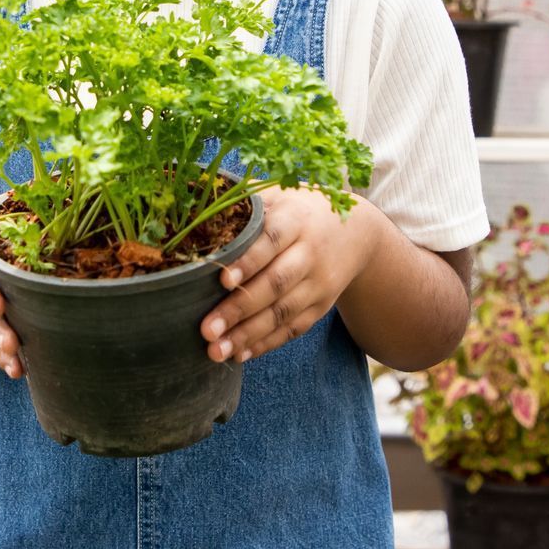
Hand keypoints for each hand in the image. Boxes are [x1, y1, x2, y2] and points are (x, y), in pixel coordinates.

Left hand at [200, 185, 382, 365]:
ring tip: (216, 351)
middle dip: (239, 309)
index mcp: (296, 220)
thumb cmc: (300, 210)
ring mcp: (318, 284)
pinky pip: (293, 328)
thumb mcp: (279, 195)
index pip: (272, 241)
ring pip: (283, 313)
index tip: (222, 280)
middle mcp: (310, 254)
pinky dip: (266, 343)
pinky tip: (240, 354)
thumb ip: (244, 201)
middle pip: (275, 284)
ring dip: (248, 335)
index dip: (248, 261)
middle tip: (206, 329)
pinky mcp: (320, 306)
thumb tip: (192, 198)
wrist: (356, 231)